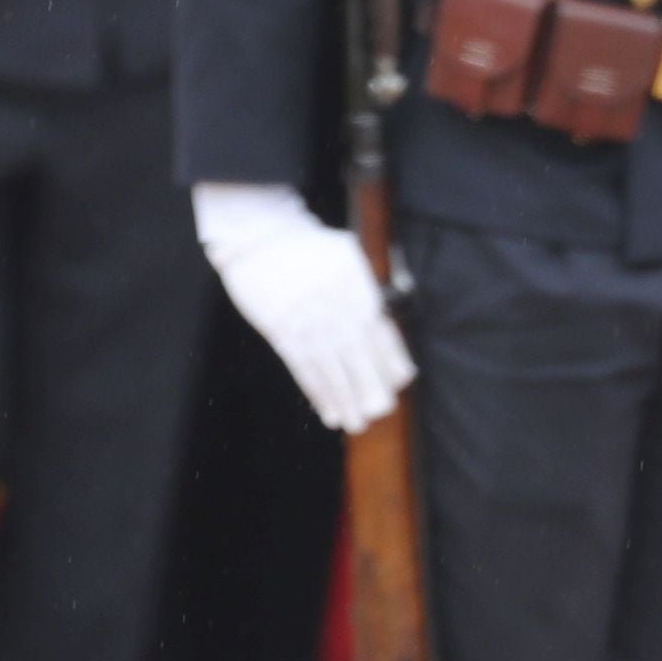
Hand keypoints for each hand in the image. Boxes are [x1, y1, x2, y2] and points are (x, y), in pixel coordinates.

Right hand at [193, 182, 407, 433]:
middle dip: (370, 386)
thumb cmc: (307, 247)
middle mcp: (333, 306)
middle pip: (357, 354)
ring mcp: (306, 321)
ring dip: (345, 399)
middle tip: (382, 412)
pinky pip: (303, 369)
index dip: (390, 358)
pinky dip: (317, 394)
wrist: (260, 238)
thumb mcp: (346, 254)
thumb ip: (365, 287)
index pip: (379, 329)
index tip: (401, 380)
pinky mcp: (281, 332)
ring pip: (331, 368)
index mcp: (354, 286)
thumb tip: (382, 322)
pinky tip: (328, 411)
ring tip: (356, 423)